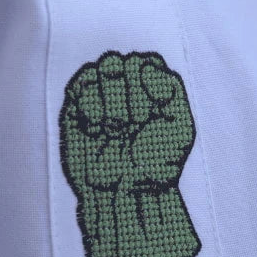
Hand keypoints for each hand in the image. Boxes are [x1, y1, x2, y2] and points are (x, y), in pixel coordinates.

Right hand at [59, 51, 200, 256]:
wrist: (126, 194)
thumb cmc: (157, 165)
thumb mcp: (180, 127)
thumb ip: (170, 89)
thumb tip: (146, 66)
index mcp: (153, 90)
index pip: (148, 62)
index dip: (148, 85)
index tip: (152, 113)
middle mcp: (126, 89)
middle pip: (123, 62)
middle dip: (129, 96)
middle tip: (132, 127)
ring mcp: (100, 97)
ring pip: (102, 69)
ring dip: (111, 99)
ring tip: (115, 130)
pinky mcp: (76, 109)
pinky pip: (79, 86)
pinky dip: (90, 105)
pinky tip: (97, 129)